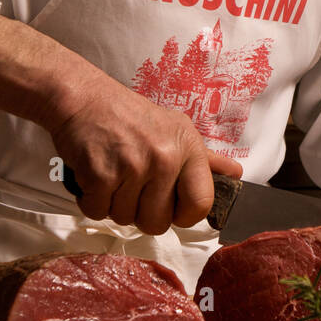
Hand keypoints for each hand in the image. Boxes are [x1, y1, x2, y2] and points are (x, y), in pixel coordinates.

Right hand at [44, 76, 241, 235]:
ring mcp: (132, 167)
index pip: (200, 205)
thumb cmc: (130, 116)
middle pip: (158, 222)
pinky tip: (96, 175)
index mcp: (188, 149)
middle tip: (132, 186)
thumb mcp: (176, 129)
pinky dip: (91, 200)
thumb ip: (205, 159)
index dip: (183, 215)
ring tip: (114, 174)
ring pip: (125, 218)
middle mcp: (165, 158)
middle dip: (141, 212)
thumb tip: (235, 175)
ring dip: (114, 204)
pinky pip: (98, 212)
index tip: (171, 207)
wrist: (85, 98)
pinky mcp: (100, 174)